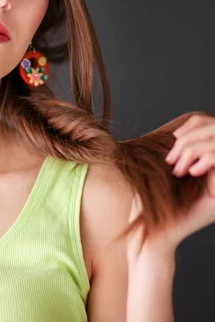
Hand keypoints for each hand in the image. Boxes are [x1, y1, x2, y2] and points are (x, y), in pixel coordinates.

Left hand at [128, 114, 214, 259]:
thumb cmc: (149, 204)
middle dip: (193, 137)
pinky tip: (189, 173)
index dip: (196, 125)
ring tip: (178, 168)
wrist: (151, 234)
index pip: (214, 127)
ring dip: (194, 148)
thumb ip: (175, 151)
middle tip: (173, 157)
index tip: (175, 138)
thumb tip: (178, 129)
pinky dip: (204, 158)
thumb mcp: (159, 171)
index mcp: (208, 164)